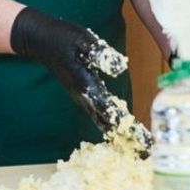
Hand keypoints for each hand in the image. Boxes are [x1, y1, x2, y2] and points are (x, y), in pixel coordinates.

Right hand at [9, 7, 151, 149]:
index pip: (111, 112)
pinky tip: (122, 130)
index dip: (127, 126)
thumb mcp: (83, 40)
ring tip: (140, 145)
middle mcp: (84, 97)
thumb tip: (120, 68)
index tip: (142, 140)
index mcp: (86, 86)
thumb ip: (100, 54)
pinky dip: (112, 124)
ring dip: (122, 133)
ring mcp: (83, 98)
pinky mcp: (84, 95)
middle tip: (147, 152)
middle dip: (129, 137)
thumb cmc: (64, 38)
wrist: (42, 41)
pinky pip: (100, 114)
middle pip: (109, 123)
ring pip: (104, 121)